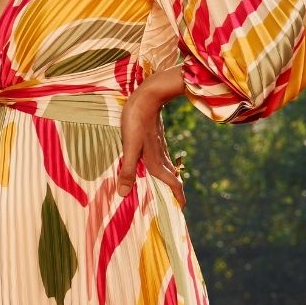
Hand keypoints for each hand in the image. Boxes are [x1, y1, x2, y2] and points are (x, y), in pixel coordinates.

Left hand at [116, 85, 186, 208]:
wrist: (148, 96)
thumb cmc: (136, 121)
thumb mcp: (129, 147)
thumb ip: (126, 171)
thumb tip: (124, 195)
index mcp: (156, 162)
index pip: (173, 184)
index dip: (178, 197)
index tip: (181, 209)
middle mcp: (161, 157)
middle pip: (173, 178)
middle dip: (176, 192)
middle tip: (176, 203)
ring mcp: (161, 148)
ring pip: (169, 168)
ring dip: (170, 180)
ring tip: (167, 189)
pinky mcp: (157, 139)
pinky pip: (164, 159)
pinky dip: (165, 168)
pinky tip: (157, 166)